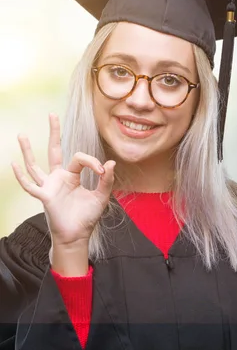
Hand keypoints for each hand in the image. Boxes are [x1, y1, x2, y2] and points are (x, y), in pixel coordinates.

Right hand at [11, 113, 115, 247]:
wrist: (78, 235)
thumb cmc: (87, 216)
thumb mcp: (102, 196)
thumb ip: (106, 180)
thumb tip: (111, 163)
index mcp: (73, 176)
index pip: (80, 158)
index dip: (92, 162)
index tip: (102, 171)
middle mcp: (59, 178)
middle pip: (55, 151)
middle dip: (54, 133)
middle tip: (52, 114)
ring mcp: (49, 186)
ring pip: (36, 165)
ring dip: (28, 150)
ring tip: (22, 135)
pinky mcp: (44, 196)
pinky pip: (30, 185)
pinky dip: (21, 176)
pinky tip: (13, 164)